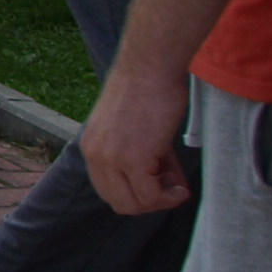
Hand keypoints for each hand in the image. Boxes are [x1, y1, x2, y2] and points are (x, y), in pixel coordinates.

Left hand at [83, 70, 193, 215]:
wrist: (151, 67)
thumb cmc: (150, 91)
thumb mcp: (137, 131)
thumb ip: (146, 159)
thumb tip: (168, 187)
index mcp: (91, 147)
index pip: (108, 190)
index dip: (137, 194)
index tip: (161, 184)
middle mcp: (94, 155)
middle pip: (119, 202)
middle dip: (149, 202)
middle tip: (171, 187)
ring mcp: (110, 158)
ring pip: (133, 204)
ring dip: (160, 201)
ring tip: (177, 185)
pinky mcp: (131, 158)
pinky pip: (149, 196)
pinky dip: (168, 197)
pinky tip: (181, 186)